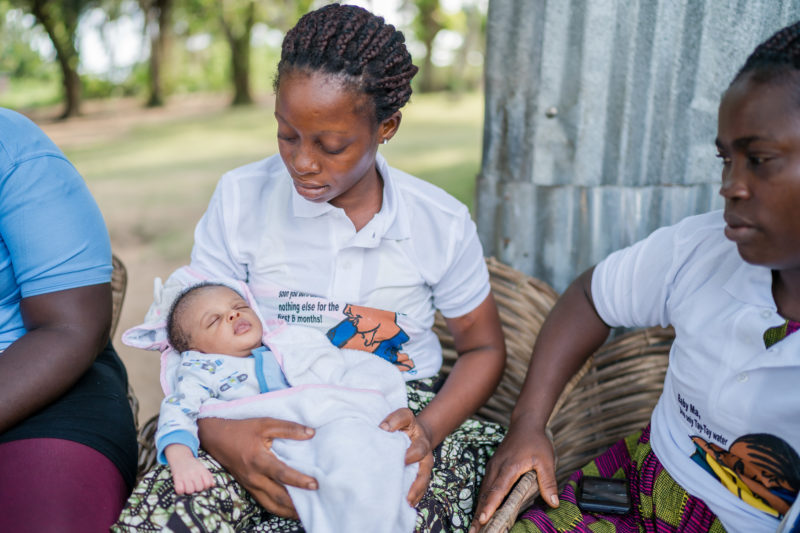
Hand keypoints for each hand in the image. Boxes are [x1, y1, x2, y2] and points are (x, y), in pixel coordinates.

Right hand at [165, 444, 215, 494]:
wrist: (180, 457)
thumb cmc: (192, 464)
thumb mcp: (202, 467)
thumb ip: (209, 476)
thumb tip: (213, 485)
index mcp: (201, 469)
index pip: (207, 484)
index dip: (205, 486)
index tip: (202, 484)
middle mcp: (194, 472)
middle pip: (199, 488)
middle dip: (197, 488)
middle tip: (194, 484)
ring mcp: (185, 475)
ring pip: (190, 491)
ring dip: (188, 490)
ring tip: (187, 485)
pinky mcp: (177, 478)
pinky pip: (180, 490)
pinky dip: (180, 490)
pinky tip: (181, 486)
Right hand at [197, 417, 316, 517]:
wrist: (216, 439)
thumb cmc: (242, 430)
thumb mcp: (265, 423)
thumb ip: (288, 428)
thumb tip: (311, 433)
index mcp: (258, 460)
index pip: (281, 474)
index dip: (299, 480)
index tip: (315, 484)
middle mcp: (254, 476)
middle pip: (278, 496)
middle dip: (297, 503)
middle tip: (317, 502)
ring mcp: (250, 485)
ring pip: (271, 505)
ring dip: (289, 511)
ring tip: (306, 512)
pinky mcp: (249, 488)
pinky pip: (265, 503)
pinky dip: (279, 509)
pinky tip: (291, 510)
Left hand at [380, 407, 434, 506]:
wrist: (418, 433)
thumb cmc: (406, 425)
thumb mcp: (402, 417)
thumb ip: (394, 420)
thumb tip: (382, 429)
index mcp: (420, 440)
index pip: (418, 446)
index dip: (411, 454)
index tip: (403, 460)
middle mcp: (425, 455)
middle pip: (424, 470)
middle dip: (416, 481)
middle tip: (406, 491)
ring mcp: (424, 467)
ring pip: (423, 481)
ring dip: (416, 492)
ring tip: (407, 502)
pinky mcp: (421, 475)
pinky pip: (421, 488)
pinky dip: (414, 496)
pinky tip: (406, 504)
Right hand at [468, 421, 557, 532]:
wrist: (525, 424)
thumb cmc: (536, 442)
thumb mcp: (546, 460)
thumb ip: (548, 481)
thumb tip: (554, 503)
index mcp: (509, 467)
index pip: (497, 490)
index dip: (490, 506)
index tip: (483, 519)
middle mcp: (496, 468)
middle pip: (485, 494)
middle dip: (479, 514)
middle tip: (473, 531)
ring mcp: (493, 467)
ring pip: (483, 491)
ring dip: (478, 509)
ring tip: (475, 527)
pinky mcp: (493, 467)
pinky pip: (486, 486)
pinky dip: (482, 500)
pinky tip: (482, 511)